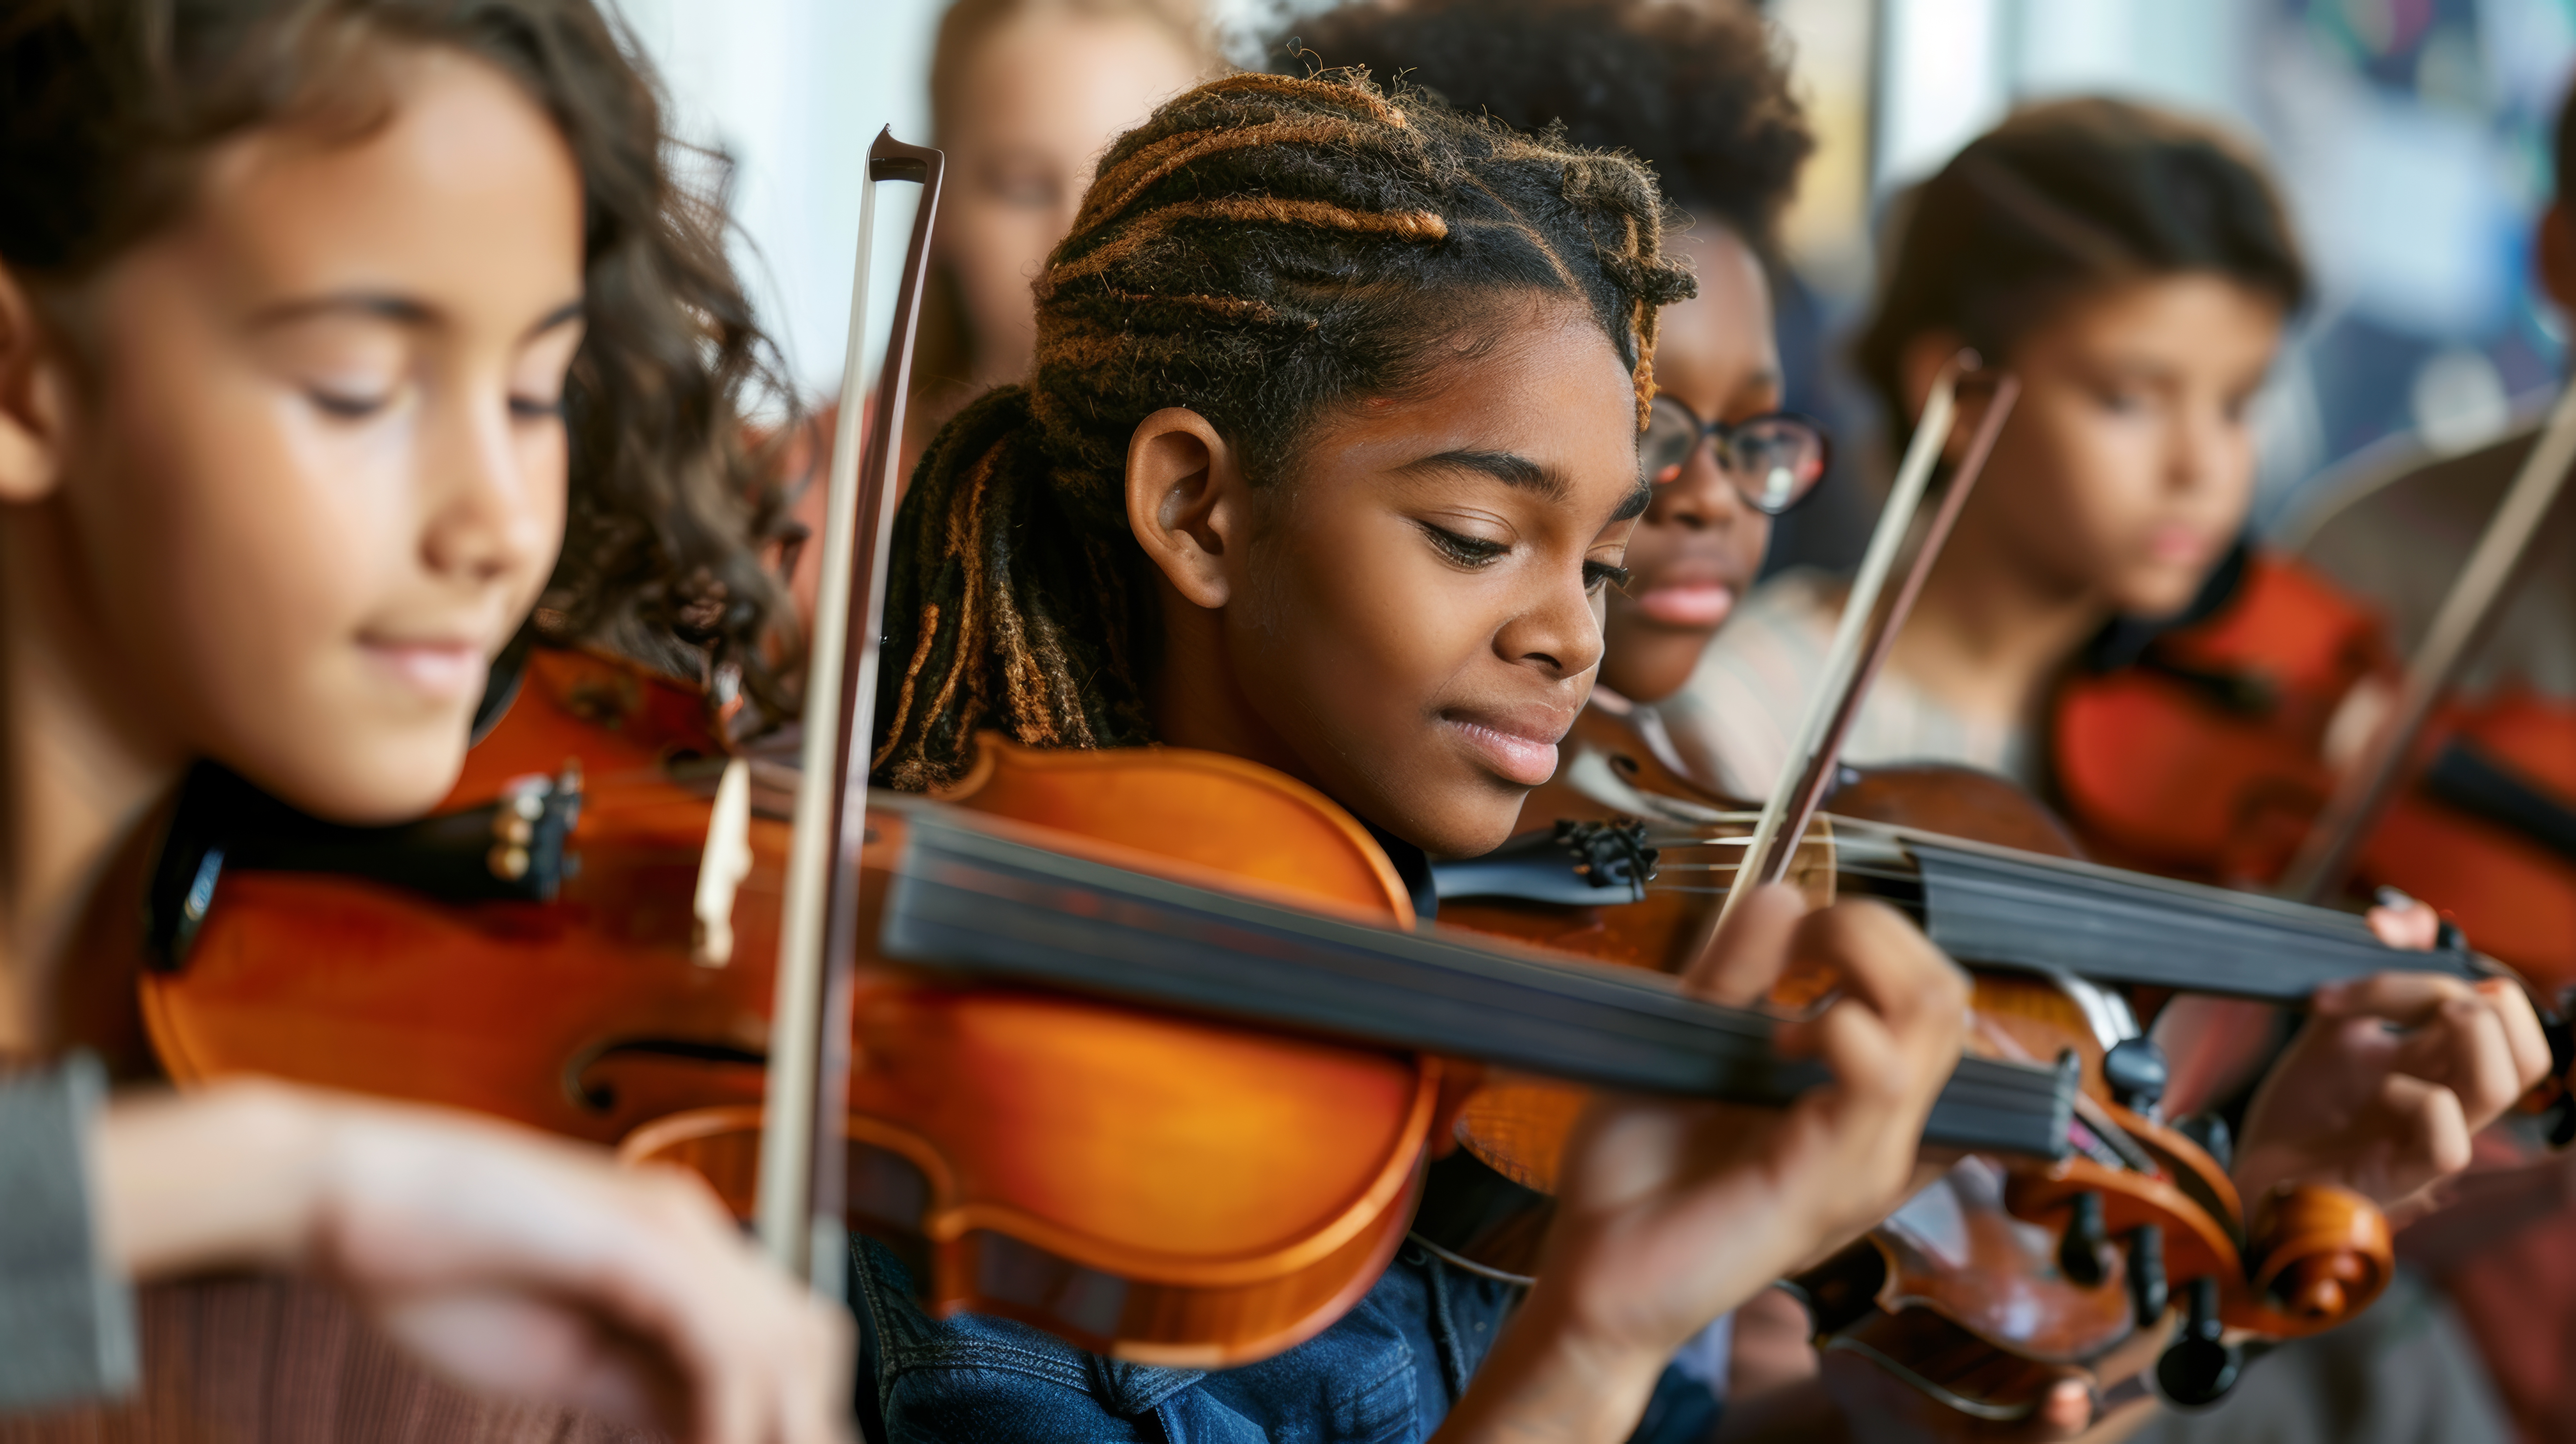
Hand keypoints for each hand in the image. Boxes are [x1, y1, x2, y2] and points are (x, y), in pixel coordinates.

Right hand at [95, 1080, 851, 1443]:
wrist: (344, 1191)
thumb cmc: (437, 1270)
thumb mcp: (565, 1358)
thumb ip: (642, 1393)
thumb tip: (708, 1433)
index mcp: (679, 1253)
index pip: (779, 1343)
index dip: (791, 1418)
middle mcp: (693, 1230)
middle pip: (806, 1340)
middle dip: (805, 1425)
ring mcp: (671, 1230)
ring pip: (784, 1344)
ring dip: (779, 1429)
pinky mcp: (636, 1242)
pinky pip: (723, 1344)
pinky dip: (732, 1418)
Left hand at [1433, 885, 1968, 1441]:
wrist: (1593, 1273)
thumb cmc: (1637, 1175)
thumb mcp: (1684, 1045)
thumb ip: (1734, 975)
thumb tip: (1784, 892)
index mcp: (1857, 1101)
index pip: (1933, 993)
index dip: (1876, 936)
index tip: (1797, 937)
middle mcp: (1881, 1132)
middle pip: (1947, 992)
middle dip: (1876, 933)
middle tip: (1801, 948)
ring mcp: (1867, 1161)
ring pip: (1934, 1021)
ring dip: (1859, 968)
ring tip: (1788, 1004)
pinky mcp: (1833, 1184)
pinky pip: (1878, 1079)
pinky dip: (1834, 1028)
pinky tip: (1781, 1042)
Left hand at [2234, 969, 2550, 1216]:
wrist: (2256, 1172)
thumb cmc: (2303, 1113)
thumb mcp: (2332, 1028)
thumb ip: (2372, 982)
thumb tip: (2409, 920)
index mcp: (2441, 1064)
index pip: (2501, 1011)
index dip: (2452, 967)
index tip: (2376, 946)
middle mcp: (2452, 1098)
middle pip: (2530, 1046)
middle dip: (2475, 998)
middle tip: (2403, 997)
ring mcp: (2437, 1138)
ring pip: (2506, 1082)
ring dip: (2461, 1036)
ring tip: (2397, 1030)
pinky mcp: (2408, 1175)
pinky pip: (2449, 1140)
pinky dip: (2416, 1099)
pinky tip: (2378, 1091)